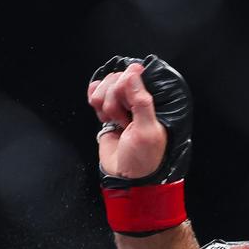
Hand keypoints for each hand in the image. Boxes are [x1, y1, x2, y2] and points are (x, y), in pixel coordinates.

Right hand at [89, 62, 166, 179]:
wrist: (127, 177)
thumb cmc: (143, 158)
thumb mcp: (146, 130)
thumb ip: (141, 101)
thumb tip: (133, 72)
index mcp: (152, 100)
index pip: (133, 74)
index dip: (125, 86)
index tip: (128, 105)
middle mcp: (136, 99)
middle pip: (116, 79)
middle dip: (114, 100)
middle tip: (123, 121)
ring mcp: (121, 105)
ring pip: (104, 86)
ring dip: (105, 105)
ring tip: (116, 122)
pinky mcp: (107, 112)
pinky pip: (96, 94)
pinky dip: (95, 102)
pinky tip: (101, 114)